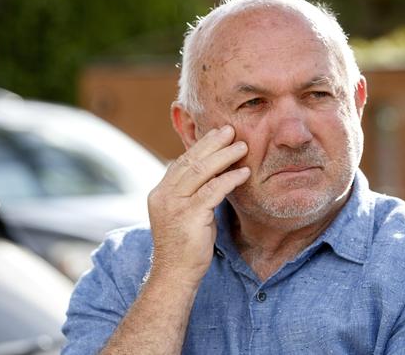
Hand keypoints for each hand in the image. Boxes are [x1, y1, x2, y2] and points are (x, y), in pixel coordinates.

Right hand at [147, 125, 248, 286]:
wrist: (175, 275)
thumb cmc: (185, 246)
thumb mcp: (185, 214)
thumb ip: (192, 194)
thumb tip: (211, 175)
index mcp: (160, 192)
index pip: (182, 162)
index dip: (201, 146)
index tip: (218, 134)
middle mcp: (163, 195)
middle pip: (190, 160)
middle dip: (212, 143)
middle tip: (230, 129)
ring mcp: (174, 205)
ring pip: (200, 171)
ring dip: (224, 156)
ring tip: (242, 145)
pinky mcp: (189, 216)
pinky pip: (213, 190)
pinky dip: (230, 179)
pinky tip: (244, 172)